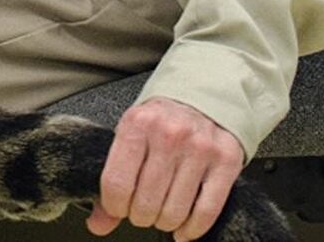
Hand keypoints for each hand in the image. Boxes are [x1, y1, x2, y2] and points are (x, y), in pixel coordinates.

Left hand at [85, 97, 244, 240]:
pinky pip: (206, 212)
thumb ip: (114, 178)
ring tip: (162, 214)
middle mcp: (168, 134)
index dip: (114, 206)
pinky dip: (192, 230)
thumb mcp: (130, 134)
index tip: (118, 207)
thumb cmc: (160, 119)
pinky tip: (184, 229)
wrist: (201, 95)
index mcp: (137, 123)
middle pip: (146, 203)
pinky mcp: (226, 161)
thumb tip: (98, 225)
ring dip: (165, 223)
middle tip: (142, 210)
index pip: (117, 184)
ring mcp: (199, 147)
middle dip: (140, 216)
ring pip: (175, 212)